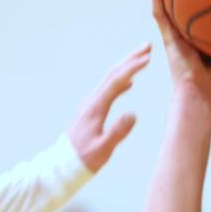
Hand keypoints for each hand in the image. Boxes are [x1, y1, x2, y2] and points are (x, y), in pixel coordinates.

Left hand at [67, 44, 151, 172]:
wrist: (62, 165)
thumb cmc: (83, 159)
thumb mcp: (102, 149)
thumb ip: (117, 132)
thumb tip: (133, 115)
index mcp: (96, 108)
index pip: (116, 81)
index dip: (133, 68)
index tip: (149, 57)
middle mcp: (92, 101)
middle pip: (113, 74)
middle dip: (131, 58)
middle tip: (148, 46)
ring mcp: (91, 104)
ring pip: (111, 79)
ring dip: (127, 67)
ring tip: (142, 58)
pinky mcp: (92, 110)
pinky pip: (109, 89)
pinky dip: (121, 81)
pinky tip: (130, 82)